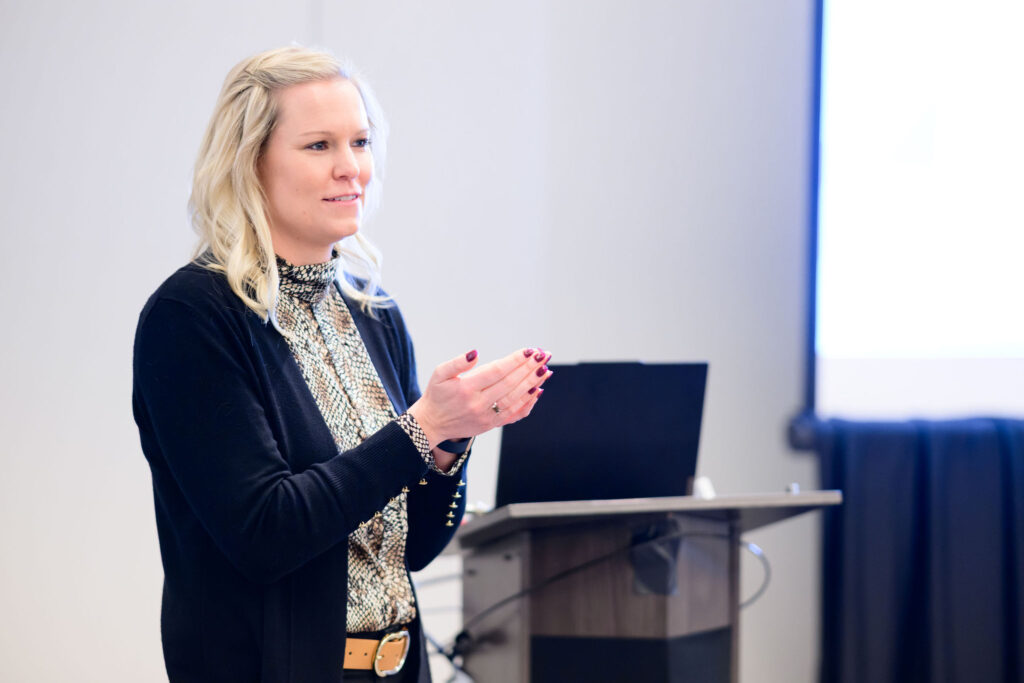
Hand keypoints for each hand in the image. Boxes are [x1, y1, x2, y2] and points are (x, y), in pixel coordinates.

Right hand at [407, 347, 551, 448]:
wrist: (431, 424)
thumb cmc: (437, 394)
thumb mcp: (439, 373)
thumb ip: (457, 363)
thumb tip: (475, 353)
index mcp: (466, 388)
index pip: (496, 371)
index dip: (515, 360)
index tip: (529, 350)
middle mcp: (478, 404)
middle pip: (510, 384)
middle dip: (529, 369)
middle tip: (544, 355)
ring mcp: (486, 417)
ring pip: (515, 400)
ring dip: (533, 384)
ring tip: (546, 370)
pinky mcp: (491, 425)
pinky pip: (514, 415)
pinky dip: (528, 403)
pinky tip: (537, 391)